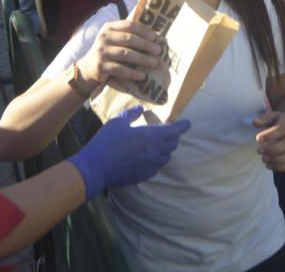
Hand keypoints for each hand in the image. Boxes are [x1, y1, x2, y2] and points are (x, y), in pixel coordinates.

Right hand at [68, 106, 190, 199]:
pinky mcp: (144, 175)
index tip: (187, 122)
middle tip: (169, 131)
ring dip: (165, 149)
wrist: (97, 167)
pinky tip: (148, 157)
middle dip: (173, 137)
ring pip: (166, 157)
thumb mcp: (117, 122)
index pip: (174, 131)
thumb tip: (141, 109)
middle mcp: (155, 152)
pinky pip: (156, 167)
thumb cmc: (107, 141)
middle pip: (172, 144)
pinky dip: (156, 160)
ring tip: (158, 143)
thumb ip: (131, 114)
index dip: (182, 126)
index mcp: (151, 136)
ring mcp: (151, 165)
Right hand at [75, 19, 161, 88]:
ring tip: (155, 63)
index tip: (155, 37)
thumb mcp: (113, 39)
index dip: (143, 30)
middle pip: (129, 39)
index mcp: (108, 27)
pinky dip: (133, 73)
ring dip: (143, 59)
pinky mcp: (101, 66)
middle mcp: (104, 37)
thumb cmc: (107, 51)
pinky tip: (143, 76)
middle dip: (146, 45)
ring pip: (126, 54)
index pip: (128, 25)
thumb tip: (155, 37)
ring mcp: (101, 52)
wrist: (88, 68)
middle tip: (159, 51)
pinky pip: (120, 69)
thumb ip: (127, 35)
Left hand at [253, 110, 284, 171]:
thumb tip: (254, 122)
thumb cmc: (280, 122)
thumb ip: (264, 118)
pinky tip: (268, 165)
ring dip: (275, 160)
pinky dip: (279, 168)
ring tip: (263, 159)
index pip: (281, 129)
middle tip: (259, 150)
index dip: (270, 134)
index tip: (258, 139)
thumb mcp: (273, 116)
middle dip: (272, 149)